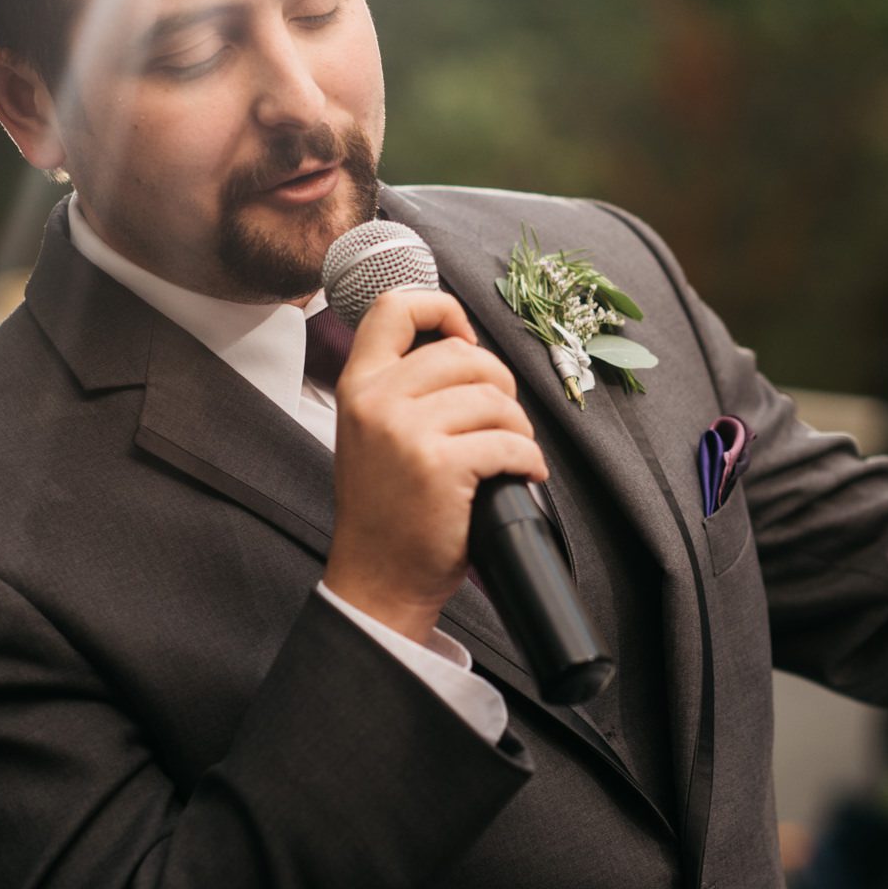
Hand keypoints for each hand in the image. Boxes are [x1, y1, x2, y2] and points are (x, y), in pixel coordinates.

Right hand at [323, 290, 547, 642]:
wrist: (377, 580)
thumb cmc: (386, 510)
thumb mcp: (370, 434)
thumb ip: (400, 389)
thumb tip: (466, 348)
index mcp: (358, 386)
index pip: (394, 307)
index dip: (442, 307)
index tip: (466, 337)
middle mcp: (376, 401)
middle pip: (464, 354)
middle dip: (500, 385)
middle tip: (503, 420)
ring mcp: (406, 433)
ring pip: (494, 399)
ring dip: (518, 428)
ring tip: (511, 453)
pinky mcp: (439, 466)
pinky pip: (509, 444)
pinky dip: (529, 461)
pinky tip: (524, 476)